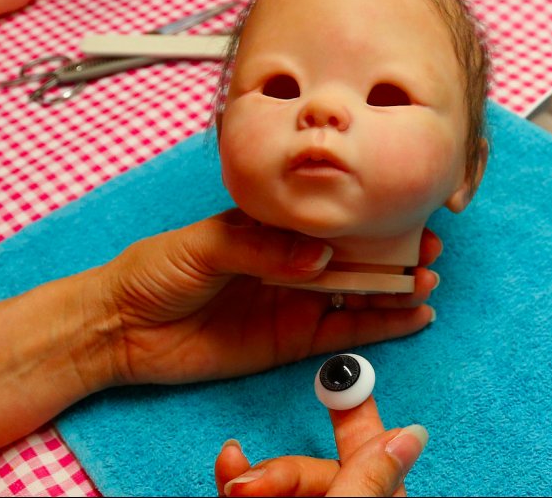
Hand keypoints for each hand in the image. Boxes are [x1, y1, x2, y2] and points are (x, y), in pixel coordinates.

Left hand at [92, 209, 440, 386]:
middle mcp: (288, 262)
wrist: (123, 327)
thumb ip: (260, 248)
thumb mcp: (205, 245)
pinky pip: (342, 331)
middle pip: (351, 255)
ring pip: (356, 293)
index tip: (403, 211)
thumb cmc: (156, 270)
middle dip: (392, 251)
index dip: (365, 215)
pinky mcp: (290, 340)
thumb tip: (318, 255)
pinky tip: (412, 317)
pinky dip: (379, 326)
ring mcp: (293, 301)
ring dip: (394, 289)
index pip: (327, 217)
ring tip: (428, 282)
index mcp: (268, 228)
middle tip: (428, 249)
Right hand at [214, 396, 427, 495]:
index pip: (374, 458)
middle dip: (279, 471)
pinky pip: (256, 496)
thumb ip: (367, 481)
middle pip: (315, 471)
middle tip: (253, 483)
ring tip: (234, 484)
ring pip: (278, 484)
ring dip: (252, 476)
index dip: (357, 415)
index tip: (343, 375)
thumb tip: (410, 436)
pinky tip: (227, 476)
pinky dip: (237, 483)